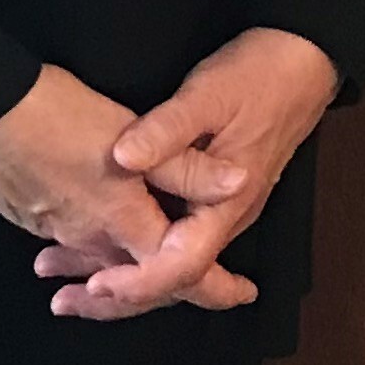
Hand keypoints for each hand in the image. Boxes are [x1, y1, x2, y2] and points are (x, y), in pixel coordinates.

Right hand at [0, 61, 227, 278]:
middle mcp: (90, 238)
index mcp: (123, 223)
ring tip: (160, 275)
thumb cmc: (55, 118)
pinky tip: (89, 243)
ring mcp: (56, 230)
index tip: (243, 292)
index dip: (215, 288)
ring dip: (128, 274)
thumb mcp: (133, 133)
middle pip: (139, 278)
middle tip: (207, 288)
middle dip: (173, 287)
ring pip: (104, 263)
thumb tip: (239, 184)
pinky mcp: (31, 215)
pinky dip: (91, 255)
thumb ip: (186, 165)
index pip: (179, 274)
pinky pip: (73, 247)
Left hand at [31, 28, 340, 321]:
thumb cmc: (258, 77)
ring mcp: (217, 212)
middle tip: (62, 300)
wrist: (302, 63)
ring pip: (167, 262)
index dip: (138, 283)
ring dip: (119, 272)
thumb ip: (165, 129)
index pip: (183, 267)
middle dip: (118, 297)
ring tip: (64, 279)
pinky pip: (169, 240)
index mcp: (226, 203)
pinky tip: (99, 245)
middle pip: (172, 280)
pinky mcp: (208, 200)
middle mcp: (223, 219)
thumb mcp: (207, 94)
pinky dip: (132, 248)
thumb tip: (121, 158)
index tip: (95, 285)